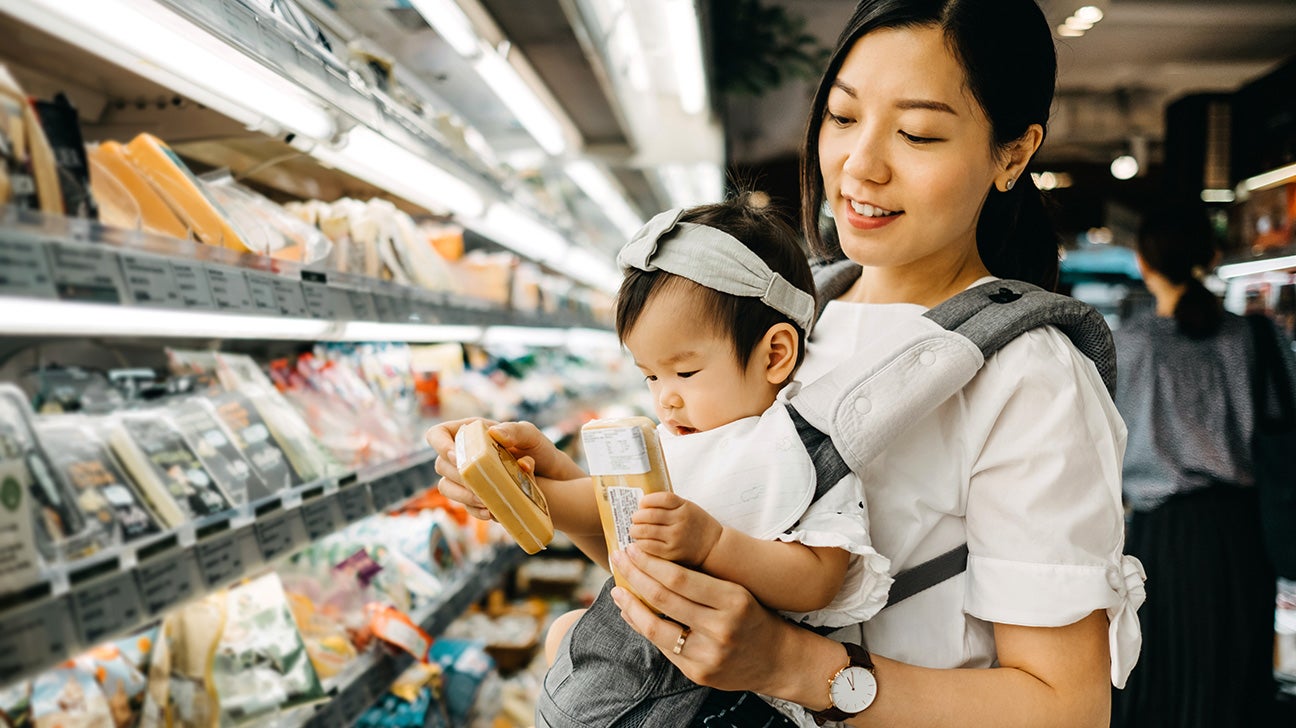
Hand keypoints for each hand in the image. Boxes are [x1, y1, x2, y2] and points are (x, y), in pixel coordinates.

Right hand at [424, 418, 582, 520]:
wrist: (552, 480)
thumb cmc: (540, 451)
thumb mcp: (532, 436)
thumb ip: (516, 430)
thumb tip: (494, 433)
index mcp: (471, 434)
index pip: (437, 435)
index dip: (439, 445)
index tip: (456, 456)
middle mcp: (464, 455)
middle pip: (440, 465)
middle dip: (457, 476)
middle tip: (477, 483)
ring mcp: (468, 478)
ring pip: (446, 487)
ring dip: (462, 496)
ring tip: (485, 500)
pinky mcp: (475, 498)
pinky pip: (465, 506)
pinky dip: (475, 510)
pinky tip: (491, 512)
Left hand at [607, 544, 830, 698]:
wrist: (777, 659)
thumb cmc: (752, 616)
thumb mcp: (736, 592)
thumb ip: (700, 582)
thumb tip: (653, 563)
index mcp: (733, 600)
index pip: (681, 578)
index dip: (650, 562)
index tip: (632, 549)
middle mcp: (721, 628)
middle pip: (664, 600)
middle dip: (635, 576)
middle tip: (618, 559)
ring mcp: (709, 655)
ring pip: (656, 629)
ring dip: (631, 607)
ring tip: (618, 591)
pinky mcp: (699, 674)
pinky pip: (663, 648)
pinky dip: (644, 629)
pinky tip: (633, 614)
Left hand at [629, 492, 722, 566]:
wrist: (713, 546)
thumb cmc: (698, 525)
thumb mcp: (689, 508)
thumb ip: (670, 505)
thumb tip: (643, 505)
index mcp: (684, 507)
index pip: (661, 498)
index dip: (647, 500)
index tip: (641, 503)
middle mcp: (680, 521)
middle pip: (650, 514)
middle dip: (637, 516)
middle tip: (634, 518)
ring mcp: (675, 537)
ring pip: (646, 530)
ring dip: (635, 529)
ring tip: (634, 530)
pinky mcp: (671, 552)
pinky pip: (649, 546)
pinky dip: (640, 542)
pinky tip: (639, 541)